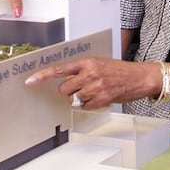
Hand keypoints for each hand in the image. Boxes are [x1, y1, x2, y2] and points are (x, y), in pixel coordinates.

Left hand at [26, 57, 154, 108]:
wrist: (140, 77)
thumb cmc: (120, 71)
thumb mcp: (99, 64)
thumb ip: (82, 72)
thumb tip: (67, 83)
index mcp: (87, 62)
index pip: (60, 69)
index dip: (43, 76)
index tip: (30, 81)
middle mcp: (89, 74)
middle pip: (64, 89)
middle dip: (68, 92)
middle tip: (79, 89)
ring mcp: (95, 87)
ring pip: (75, 99)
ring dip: (81, 99)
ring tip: (94, 92)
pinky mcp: (102, 99)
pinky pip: (86, 107)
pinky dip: (91, 105)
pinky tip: (100, 98)